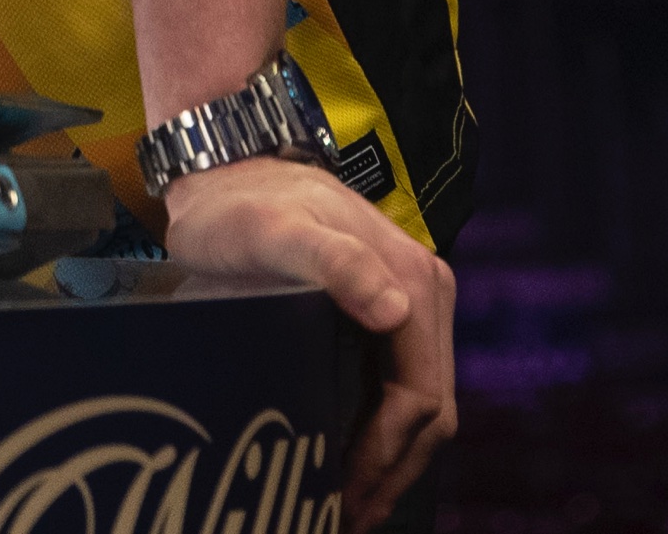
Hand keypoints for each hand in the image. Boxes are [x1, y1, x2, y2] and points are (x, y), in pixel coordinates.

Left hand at [158, 158, 453, 527]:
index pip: (420, 393)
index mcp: (413, 281)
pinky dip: (389, 429)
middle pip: (432, 407)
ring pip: (424, 401)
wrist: (235, 169)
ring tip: (352, 501)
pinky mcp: (393, 309)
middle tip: (350, 513)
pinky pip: (406, 382)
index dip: (389, 454)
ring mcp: (413, 301)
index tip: (349, 494)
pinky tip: (356, 456)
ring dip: (396, 457)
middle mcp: (426, 292)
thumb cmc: (244, 205)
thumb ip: (331, 263)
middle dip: (397, 469)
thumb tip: (396, 311)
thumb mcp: (273, 231)